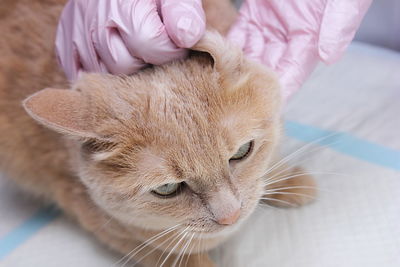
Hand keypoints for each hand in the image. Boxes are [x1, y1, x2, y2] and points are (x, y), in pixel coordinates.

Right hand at [56, 0, 205, 80]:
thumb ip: (184, 13)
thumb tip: (187, 38)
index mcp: (123, 5)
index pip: (150, 46)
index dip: (170, 51)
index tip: (175, 45)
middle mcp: (93, 19)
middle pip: (124, 65)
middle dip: (145, 62)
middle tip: (152, 50)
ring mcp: (76, 32)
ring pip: (103, 75)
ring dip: (122, 70)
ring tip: (132, 52)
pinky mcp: (65, 45)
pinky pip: (79, 75)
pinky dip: (99, 74)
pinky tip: (112, 61)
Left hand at [227, 0, 371, 99]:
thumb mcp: (345, 1)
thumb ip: (339, 25)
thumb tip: (329, 58)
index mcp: (310, 39)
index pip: (292, 74)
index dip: (276, 92)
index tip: (259, 110)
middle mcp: (289, 36)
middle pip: (266, 68)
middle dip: (250, 84)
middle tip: (230, 99)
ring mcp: (271, 23)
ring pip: (250, 53)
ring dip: (236, 67)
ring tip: (218, 81)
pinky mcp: (255, 10)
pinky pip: (239, 32)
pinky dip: (227, 44)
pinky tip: (214, 55)